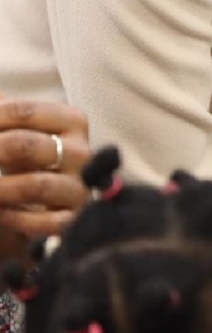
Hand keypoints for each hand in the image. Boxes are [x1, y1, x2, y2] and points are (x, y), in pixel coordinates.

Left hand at [0, 99, 90, 245]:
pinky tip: (1, 213)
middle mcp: (82, 151)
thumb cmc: (34, 156)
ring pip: (35, 185)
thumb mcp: (24, 128)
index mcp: (72, 121)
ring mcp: (81, 185)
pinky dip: (16, 219)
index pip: (23, 111)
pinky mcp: (75, 217)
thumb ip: (5, 110)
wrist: (57, 196)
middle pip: (24, 145)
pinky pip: (46, 222)